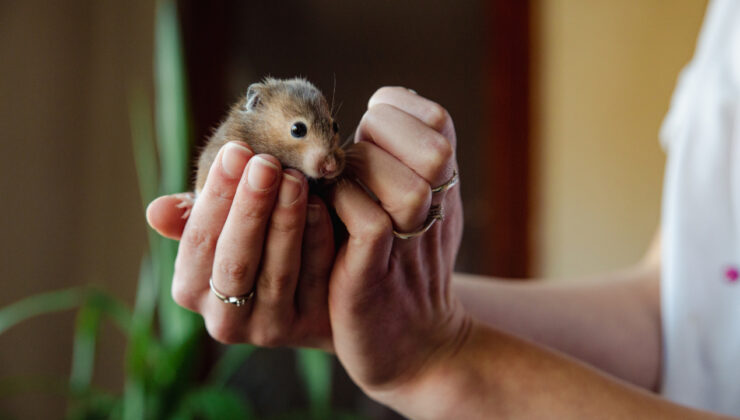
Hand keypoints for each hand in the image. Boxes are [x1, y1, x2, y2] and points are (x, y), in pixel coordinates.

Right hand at [146, 144, 334, 349]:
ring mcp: (268, 329)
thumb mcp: (223, 231)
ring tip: (295, 178)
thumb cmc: (257, 246)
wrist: (315, 294)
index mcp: (192, 290)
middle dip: (249, 208)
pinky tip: (321, 206)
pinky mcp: (309, 329)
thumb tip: (155, 211)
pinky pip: (314, 282)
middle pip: (234, 261)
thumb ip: (195, 218)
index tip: (236, 151)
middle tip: (266, 163)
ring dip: (285, 222)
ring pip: (276, 273)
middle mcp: (224, 319)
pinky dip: (317, 241)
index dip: (216, 196)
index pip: (198, 241)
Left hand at [327, 88, 468, 394]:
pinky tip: (324, 210)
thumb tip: (392, 99)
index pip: (437, 120)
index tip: (370, 127)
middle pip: (433, 150)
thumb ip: (407, 157)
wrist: (414, 344)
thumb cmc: (400, 265)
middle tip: (350, 156)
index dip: (398, 110)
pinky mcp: (378, 275)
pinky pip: (369, 223)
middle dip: (380, 138)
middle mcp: (438, 210)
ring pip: (408, 188)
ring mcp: (413, 243)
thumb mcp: (417, 207)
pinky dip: (343, 206)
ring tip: (334, 182)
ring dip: (359, 173)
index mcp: (444, 186)